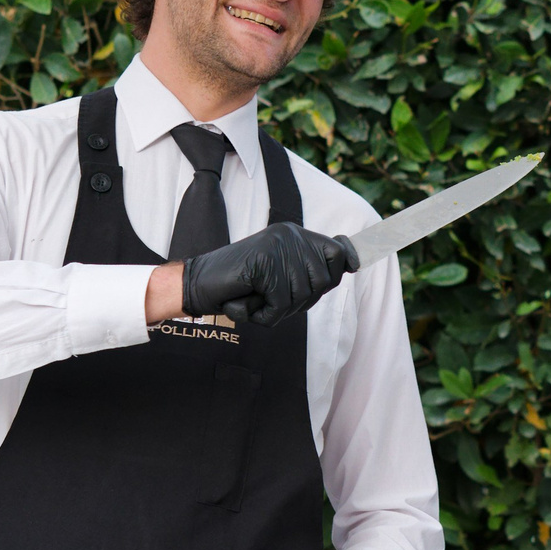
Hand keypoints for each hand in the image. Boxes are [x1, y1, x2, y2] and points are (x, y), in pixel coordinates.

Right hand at [180, 225, 354, 325]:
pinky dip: (265, 314)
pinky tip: (248, 304)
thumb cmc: (241, 287)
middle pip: (323, 282)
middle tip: (273, 300)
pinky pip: (281, 304)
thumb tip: (352, 262)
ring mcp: (276, 248)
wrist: (198, 284)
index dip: (341, 267)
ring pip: (303, 296)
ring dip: (280, 310)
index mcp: (294, 234)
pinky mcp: (264, 264)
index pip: (337, 252)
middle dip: (301, 302)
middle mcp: (289, 235)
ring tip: (257, 299)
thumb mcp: (281, 276)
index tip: (350, 265)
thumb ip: (310, 271)